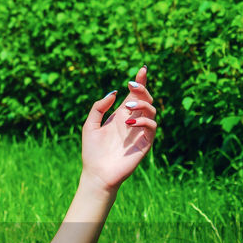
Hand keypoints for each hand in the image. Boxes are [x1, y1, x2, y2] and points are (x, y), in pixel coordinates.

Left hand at [80, 65, 156, 192]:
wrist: (96, 173)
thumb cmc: (92, 151)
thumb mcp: (90, 125)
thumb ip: (99, 107)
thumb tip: (115, 92)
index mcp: (121, 115)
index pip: (134, 95)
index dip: (140, 82)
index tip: (142, 69)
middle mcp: (132, 121)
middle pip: (145, 99)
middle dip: (142, 89)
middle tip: (132, 85)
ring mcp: (140, 132)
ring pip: (152, 110)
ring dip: (142, 104)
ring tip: (127, 107)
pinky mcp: (145, 143)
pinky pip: (152, 126)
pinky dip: (144, 120)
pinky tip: (129, 123)